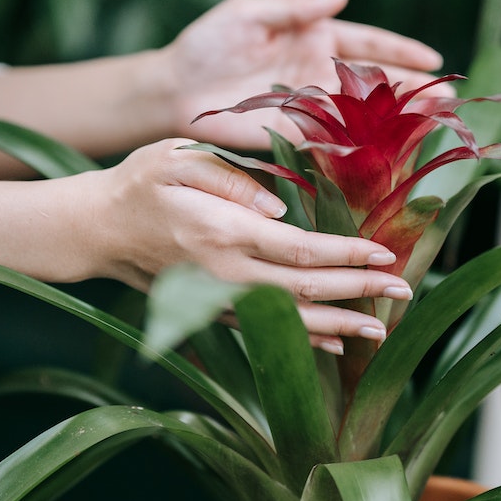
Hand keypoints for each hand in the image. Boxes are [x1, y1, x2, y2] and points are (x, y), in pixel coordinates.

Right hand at [86, 139, 410, 352]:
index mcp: (224, 232)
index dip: (346, 254)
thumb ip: (232, 178)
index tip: (385, 254)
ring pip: (290, 320)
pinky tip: (337, 343)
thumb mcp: (178, 158)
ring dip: (340, 326)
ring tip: (382, 330)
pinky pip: (269, 329)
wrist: (95, 229)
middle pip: (305, 291)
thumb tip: (280, 207)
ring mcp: (219, 298)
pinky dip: (306, 339)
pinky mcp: (213, 310)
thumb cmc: (140, 182)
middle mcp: (225, 274)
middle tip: (405, 291)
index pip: (299, 249)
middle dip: (359, 292)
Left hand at [164, 0, 447, 149]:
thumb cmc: (207, 44)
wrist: (175, 89)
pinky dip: (368, 144)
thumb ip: (296, 5)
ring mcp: (313, 105)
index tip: (434, 58)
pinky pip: (340, 138)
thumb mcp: (248, 12)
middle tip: (450, 96)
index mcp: (315, 37)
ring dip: (401, 116)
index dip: (402, 49)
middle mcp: (321, 72)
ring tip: (436, 120)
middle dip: (415, 86)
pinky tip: (395, 148)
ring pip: (367, 111)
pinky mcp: (298, 133)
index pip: (369, 42)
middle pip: (378, 79)